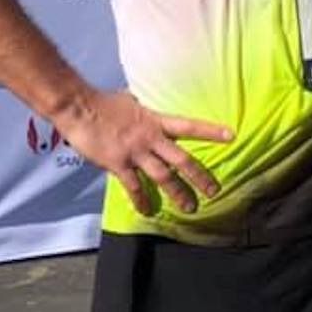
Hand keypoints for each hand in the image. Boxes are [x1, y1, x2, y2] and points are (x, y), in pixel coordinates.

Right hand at [52, 87, 232, 216]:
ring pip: (163, 177)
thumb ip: (141, 108)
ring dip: (178, 193)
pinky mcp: (118, 164)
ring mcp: (135, 152)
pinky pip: (134, 187)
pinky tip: (148, 211)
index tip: (231, 136)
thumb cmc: (104, 103)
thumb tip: (140, 103)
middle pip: (182, 159)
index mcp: (156, 120)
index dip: (211, 131)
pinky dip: (142, 200)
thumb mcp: (131, 101)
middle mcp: (150, 138)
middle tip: (215, 191)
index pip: (189, 126)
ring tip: (190, 207)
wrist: (79, 108)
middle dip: (200, 176)